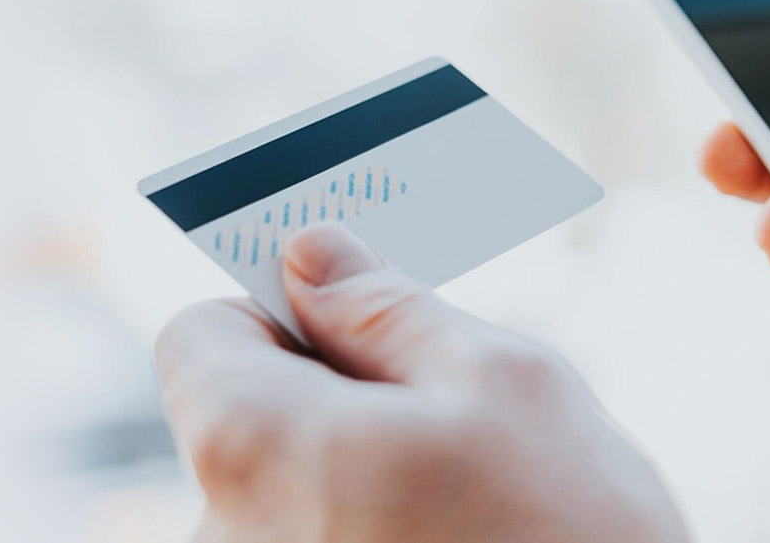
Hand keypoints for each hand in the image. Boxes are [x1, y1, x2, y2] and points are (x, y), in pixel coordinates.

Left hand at [155, 224, 688, 542]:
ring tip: (467, 516)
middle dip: (331, 409)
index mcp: (248, 444)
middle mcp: (218, 536)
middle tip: (446, 433)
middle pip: (244, 426)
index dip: (282, 316)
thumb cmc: (569, 539)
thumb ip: (386, 310)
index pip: (200, 335)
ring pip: (285, 502)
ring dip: (356, 489)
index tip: (361, 332)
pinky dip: (366, 541)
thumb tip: (313, 255)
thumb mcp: (503, 383)